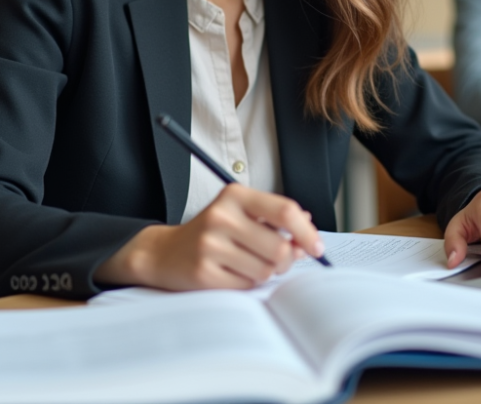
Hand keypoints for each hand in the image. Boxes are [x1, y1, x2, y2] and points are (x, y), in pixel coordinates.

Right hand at [96, 183, 324, 290]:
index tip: (316, 247)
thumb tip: (308, 231)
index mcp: (234, 195)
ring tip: (247, 263)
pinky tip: (231, 273)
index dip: (307, 233)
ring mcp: (210, 245)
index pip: (284, 211)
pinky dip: (246, 283)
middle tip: (278, 260)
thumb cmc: (212, 232)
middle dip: (286, 260)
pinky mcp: (204, 272)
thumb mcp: (239, 213)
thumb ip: (274, 219)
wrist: (164, 252)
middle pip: (280, 248)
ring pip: (266, 270)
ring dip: (264, 272)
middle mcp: (221, 216)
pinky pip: (246, 286)